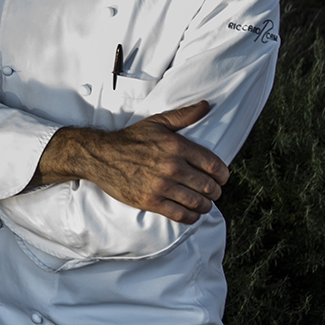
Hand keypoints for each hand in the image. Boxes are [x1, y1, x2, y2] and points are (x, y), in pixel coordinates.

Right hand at [35, 101, 227, 223]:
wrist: (101, 156)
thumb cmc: (130, 139)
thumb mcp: (157, 122)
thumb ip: (184, 115)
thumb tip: (205, 106)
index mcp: (177, 147)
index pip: (214, 165)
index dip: (223, 175)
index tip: (222, 179)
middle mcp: (172, 167)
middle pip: (209, 186)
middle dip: (215, 192)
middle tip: (213, 193)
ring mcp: (161, 186)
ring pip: (197, 203)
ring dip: (205, 206)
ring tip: (203, 204)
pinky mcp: (151, 201)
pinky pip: (180, 215)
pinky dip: (190, 217)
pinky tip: (190, 214)